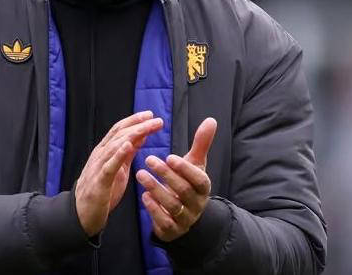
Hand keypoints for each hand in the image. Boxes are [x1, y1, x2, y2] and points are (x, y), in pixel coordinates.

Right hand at [74, 111, 163, 235]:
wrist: (82, 214)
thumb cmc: (103, 190)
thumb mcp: (119, 168)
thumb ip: (128, 152)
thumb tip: (141, 135)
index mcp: (105, 151)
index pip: (119, 130)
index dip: (134, 120)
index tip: (150, 114)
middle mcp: (100, 154)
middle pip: (119, 134)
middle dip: (137, 125)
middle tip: (155, 119)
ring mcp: (98, 167)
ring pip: (115, 145)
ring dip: (132, 135)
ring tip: (146, 128)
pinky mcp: (99, 182)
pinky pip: (109, 166)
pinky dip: (118, 154)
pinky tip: (128, 146)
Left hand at [136, 117, 216, 240]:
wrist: (185, 216)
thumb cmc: (188, 183)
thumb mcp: (195, 165)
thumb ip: (201, 144)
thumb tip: (211, 120)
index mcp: (203, 188)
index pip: (198, 179)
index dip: (185, 169)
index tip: (169, 156)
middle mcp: (197, 204)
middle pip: (183, 191)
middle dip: (166, 175)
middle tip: (149, 159)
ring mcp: (185, 219)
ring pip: (172, 205)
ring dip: (155, 189)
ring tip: (140, 174)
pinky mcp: (172, 230)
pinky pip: (164, 222)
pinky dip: (153, 209)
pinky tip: (144, 196)